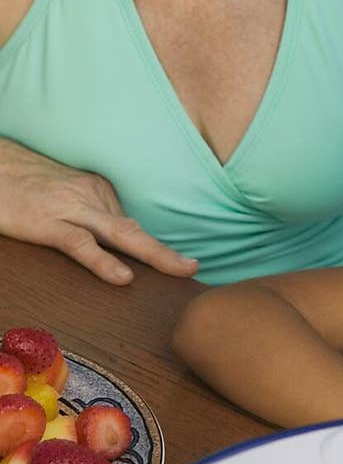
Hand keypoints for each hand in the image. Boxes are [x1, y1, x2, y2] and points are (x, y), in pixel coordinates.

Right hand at [0, 138, 198, 284]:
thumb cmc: (27, 187)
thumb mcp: (66, 196)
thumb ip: (91, 215)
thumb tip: (115, 245)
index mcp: (97, 190)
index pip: (131, 223)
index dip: (156, 248)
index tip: (180, 265)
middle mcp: (91, 197)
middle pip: (135, 228)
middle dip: (167, 250)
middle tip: (194, 268)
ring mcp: (71, 210)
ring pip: (120, 235)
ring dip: (154, 254)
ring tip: (180, 270)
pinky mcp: (48, 224)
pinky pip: (81, 245)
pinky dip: (103, 261)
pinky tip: (123, 277)